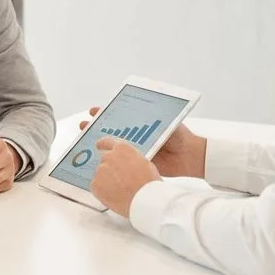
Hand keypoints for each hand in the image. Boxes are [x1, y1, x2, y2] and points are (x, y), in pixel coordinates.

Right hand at [79, 108, 206, 178]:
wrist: (190, 157)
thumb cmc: (180, 136)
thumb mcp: (165, 123)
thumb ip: (153, 121)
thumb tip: (139, 117)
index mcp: (141, 123)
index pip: (119, 116)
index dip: (105, 113)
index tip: (94, 111)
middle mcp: (136, 135)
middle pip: (112, 130)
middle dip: (96, 126)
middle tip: (85, 125)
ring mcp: (136, 149)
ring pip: (114, 146)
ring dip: (99, 143)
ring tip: (85, 141)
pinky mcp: (138, 162)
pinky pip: (123, 161)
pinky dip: (111, 161)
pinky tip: (98, 160)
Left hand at [90, 138, 158, 216]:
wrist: (144, 200)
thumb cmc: (148, 184)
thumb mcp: (145, 164)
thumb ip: (131, 159)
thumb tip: (126, 163)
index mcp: (123, 149)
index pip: (107, 142)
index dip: (103, 145)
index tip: (99, 145)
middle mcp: (109, 157)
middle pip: (105, 161)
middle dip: (110, 169)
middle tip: (120, 181)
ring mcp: (100, 170)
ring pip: (101, 175)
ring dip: (107, 181)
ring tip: (121, 191)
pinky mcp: (95, 184)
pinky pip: (97, 187)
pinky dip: (103, 191)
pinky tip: (115, 196)